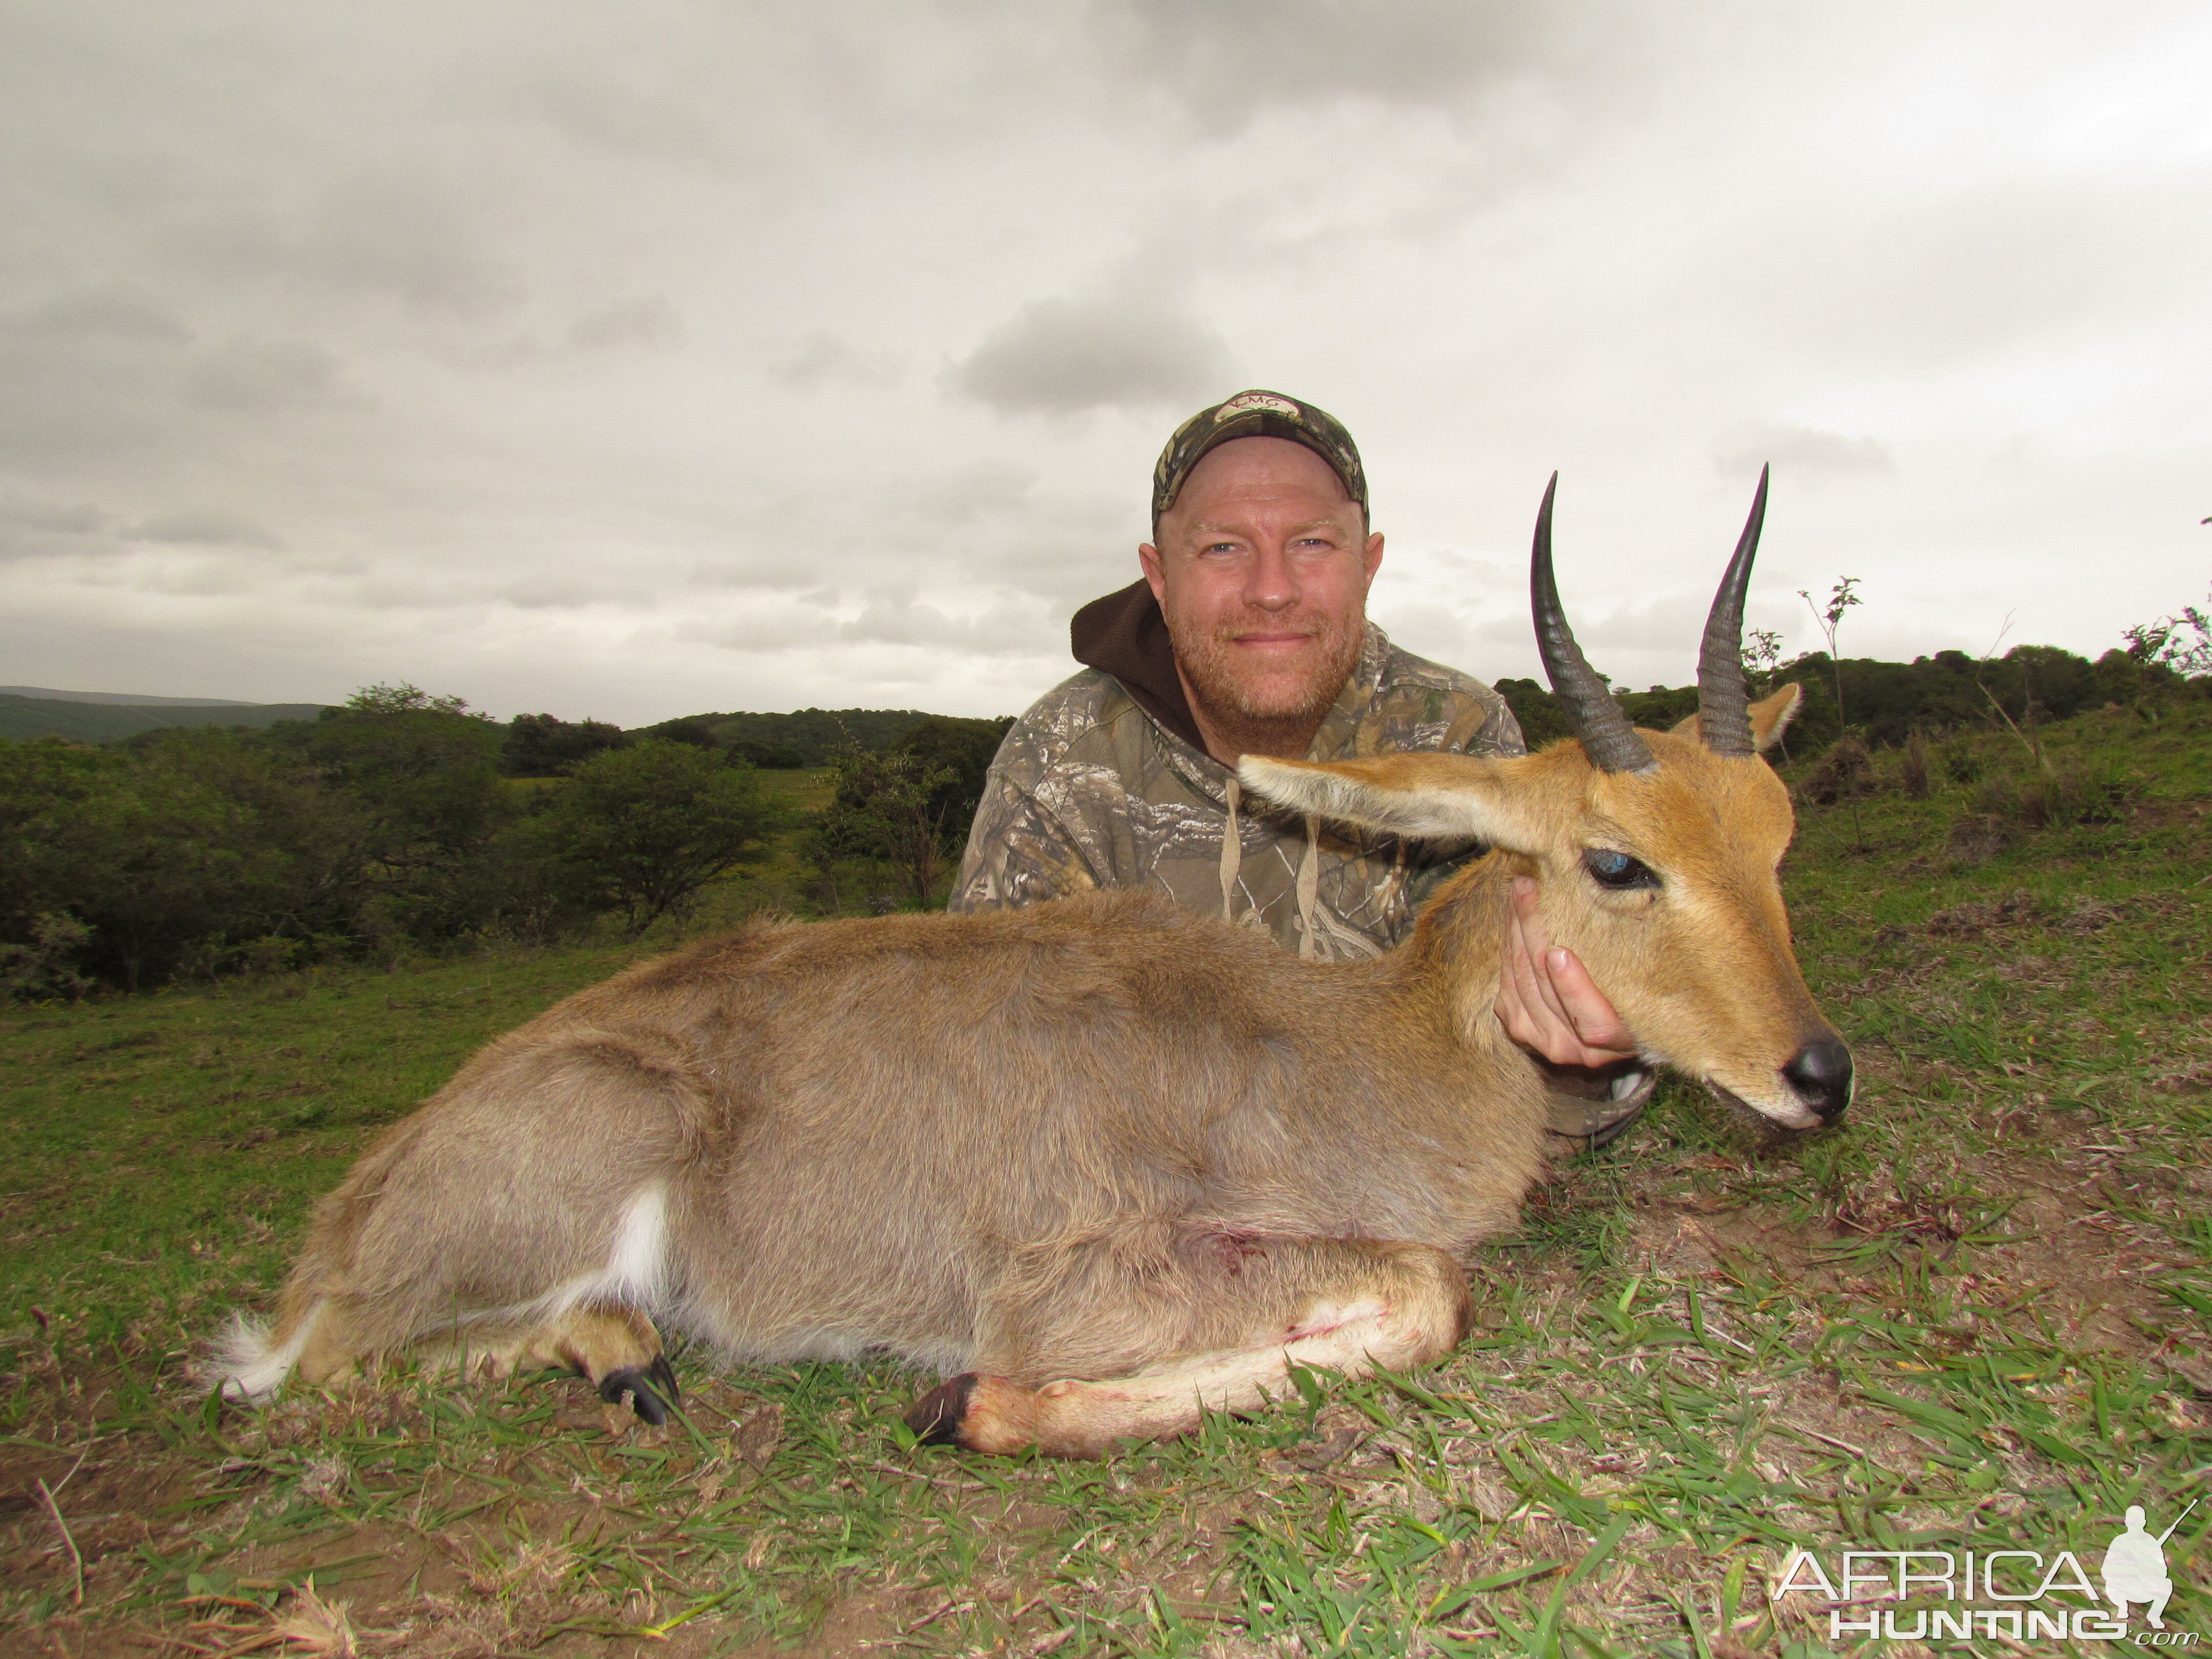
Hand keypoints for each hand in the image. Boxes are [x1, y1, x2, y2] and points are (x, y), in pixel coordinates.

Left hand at [1495, 876, 1638, 1066]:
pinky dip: (1509, 944)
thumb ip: (1630, 961)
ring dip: (1516, 928)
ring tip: (1519, 892)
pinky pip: (1507, 980)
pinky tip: (1512, 916)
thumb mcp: (1643, 981)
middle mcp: (1575, 1048)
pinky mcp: (1518, 1027)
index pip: (1592, 1023)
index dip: (1572, 989)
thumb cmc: (1632, 994)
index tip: (1560, 952)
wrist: (1608, 1027)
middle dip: (1533, 929)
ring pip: (1520, 977)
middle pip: (1545, 985)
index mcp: (1615, 1040)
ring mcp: (1542, 1040)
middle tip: (1528, 888)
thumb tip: (1617, 904)